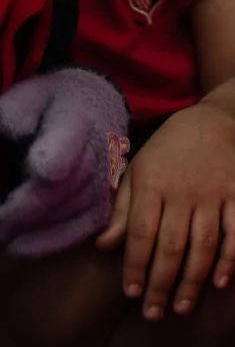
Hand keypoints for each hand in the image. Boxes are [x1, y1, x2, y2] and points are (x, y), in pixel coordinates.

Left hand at [0, 67, 128, 258]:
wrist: (96, 101)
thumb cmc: (50, 102)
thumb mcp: (26, 97)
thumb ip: (13, 115)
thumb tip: (12, 132)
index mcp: (76, 116)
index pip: (67, 141)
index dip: (52, 160)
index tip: (36, 175)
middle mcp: (99, 146)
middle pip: (66, 185)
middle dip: (27, 212)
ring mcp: (109, 171)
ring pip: (79, 208)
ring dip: (41, 231)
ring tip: (7, 243)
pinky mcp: (111, 192)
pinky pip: (91, 222)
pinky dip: (59, 239)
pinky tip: (27, 249)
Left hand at [98, 102, 234, 319]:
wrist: (210, 124)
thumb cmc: (164, 155)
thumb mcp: (135, 175)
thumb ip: (121, 211)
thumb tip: (103, 246)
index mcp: (152, 187)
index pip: (142, 235)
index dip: (136, 267)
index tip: (133, 294)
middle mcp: (184, 192)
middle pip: (172, 246)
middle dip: (162, 284)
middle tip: (155, 314)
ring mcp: (214, 194)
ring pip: (205, 244)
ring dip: (194, 280)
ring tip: (182, 307)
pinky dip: (231, 259)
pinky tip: (220, 283)